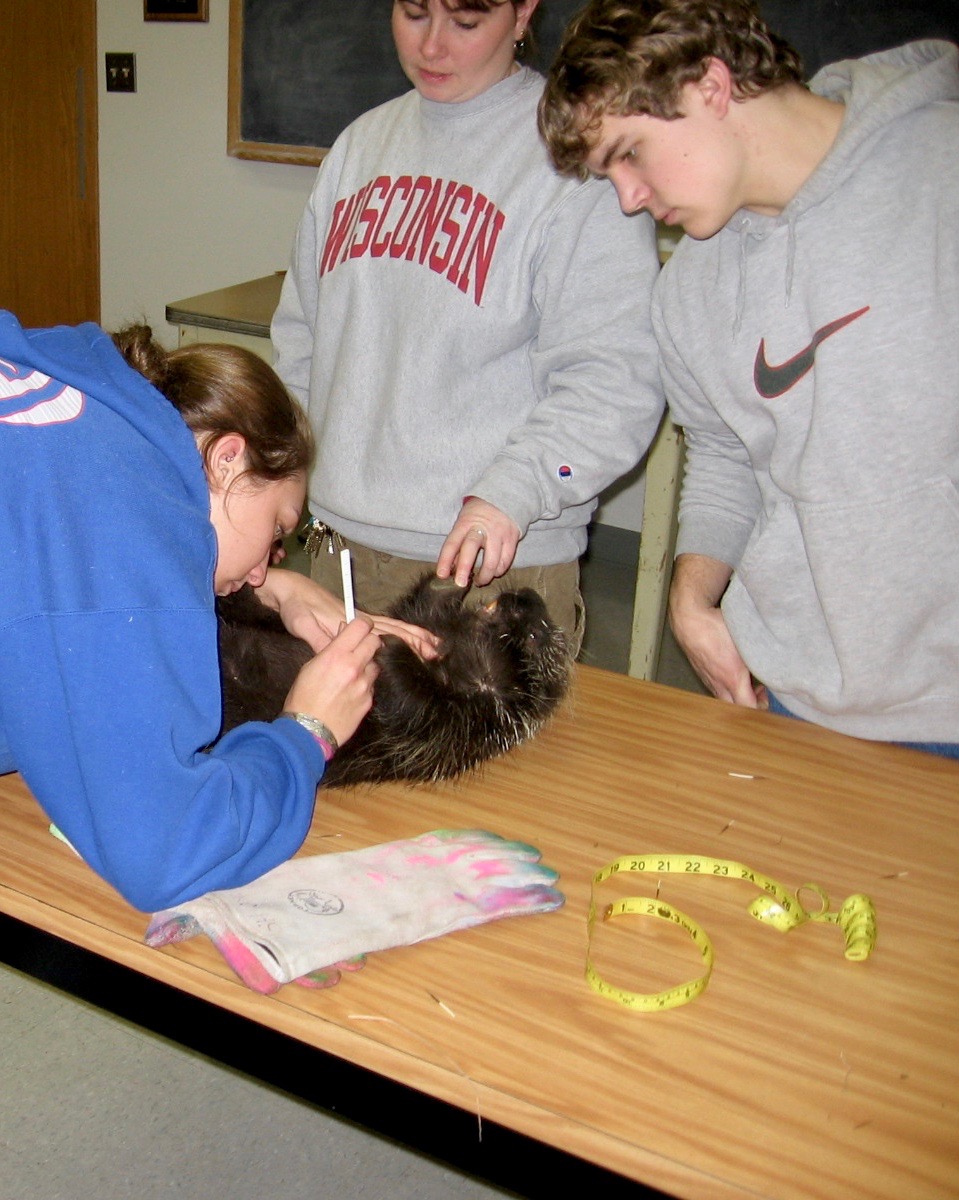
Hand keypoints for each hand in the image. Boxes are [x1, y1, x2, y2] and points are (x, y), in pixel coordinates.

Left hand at [259, 568, 438, 659]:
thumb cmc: (295, 607)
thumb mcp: (303, 625)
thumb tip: (334, 653)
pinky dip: (400, 634)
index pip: (386, 633)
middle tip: (438, 650)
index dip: (406, 642)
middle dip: (418, 639)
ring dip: (414, 636)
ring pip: (393, 627)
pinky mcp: (353, 620)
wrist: (289, 590)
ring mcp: (359, 618)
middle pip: (396, 628)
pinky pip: (384, 628)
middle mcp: (360, 618)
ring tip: (433, 645)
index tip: (424, 652)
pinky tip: (407, 642)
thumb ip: (319, 639)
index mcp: (352, 620)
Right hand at [284, 617, 380, 746]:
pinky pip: (373, 684)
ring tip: (353, 674)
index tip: (359, 628)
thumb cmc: (303, 699)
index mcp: (336, 655)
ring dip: (368, 665)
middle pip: (376, 641)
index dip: (362, 625)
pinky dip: (365, 684)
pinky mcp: (369, 700)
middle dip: (369, 641)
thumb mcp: (310, 667)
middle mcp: (354, 667)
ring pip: (376, 664)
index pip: (361, 626)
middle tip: (360, 648)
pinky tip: (352, 691)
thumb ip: (330, 649)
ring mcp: (364, 684)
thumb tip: (344, 634)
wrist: (308, 732)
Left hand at [436, 497, 520, 587]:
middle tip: (461, 584)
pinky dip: (499, 570)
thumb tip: (451, 569)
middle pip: (471, 548)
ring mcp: (498, 532)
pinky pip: (506, 560)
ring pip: (492, 560)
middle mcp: (481, 527)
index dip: (445, 560)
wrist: (504, 497)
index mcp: (464, 523)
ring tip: (480, 581)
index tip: (442, 575)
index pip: (452, 543)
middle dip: (464, 568)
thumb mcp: (464, 523)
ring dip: (485, 575)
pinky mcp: (512, 537)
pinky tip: (494, 572)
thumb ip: (458, 545)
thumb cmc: (478, 514)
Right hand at [669, 554, 762, 706]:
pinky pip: (715, 688)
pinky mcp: (702, 673)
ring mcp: (708, 679)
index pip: (748, 707)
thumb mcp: (746, 640)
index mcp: (732, 678)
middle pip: (735, 709)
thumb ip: (762, 655)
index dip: (761, 707)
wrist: (689, 620)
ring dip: (737, 695)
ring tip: (747, 680)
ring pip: (724, 698)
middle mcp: (718, 683)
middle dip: (749, 704)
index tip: (768, 696)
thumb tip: (779, 660)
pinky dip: (726, 687)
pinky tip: (731, 672)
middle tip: (760, 691)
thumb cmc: (716, 626)